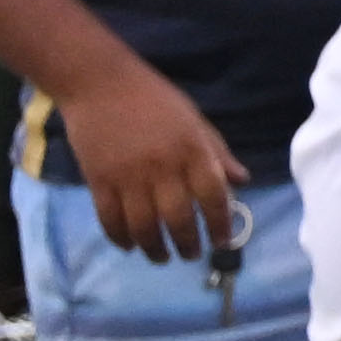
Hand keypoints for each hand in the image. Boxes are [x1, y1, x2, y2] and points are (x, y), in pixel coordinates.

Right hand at [56, 59, 246, 272]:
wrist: (100, 83)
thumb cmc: (154, 99)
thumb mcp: (195, 121)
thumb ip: (218, 153)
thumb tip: (242, 181)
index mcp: (192, 151)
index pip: (214, 196)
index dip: (220, 223)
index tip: (222, 241)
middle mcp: (163, 168)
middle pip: (178, 219)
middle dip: (188, 244)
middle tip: (192, 254)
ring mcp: (128, 176)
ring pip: (143, 227)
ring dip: (154, 249)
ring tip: (161, 257)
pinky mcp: (99, 181)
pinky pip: (110, 220)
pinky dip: (120, 238)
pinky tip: (129, 245)